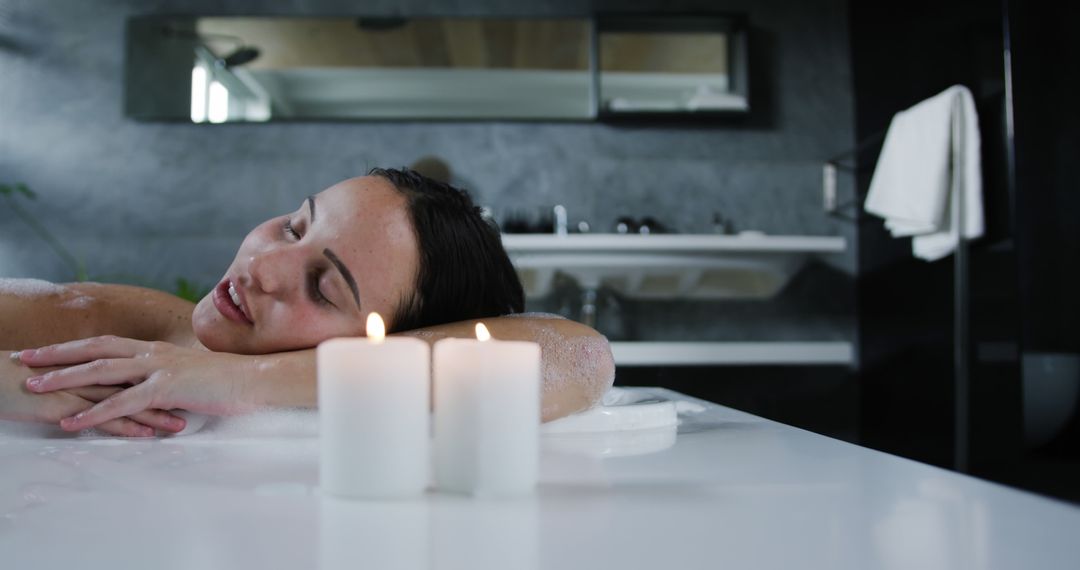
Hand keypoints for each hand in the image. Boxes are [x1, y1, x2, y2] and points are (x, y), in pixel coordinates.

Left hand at [16, 336, 256, 432]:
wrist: (256, 379)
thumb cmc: (228, 381)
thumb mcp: (189, 375)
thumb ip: (165, 380)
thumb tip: (150, 392)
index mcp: (156, 350)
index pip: (106, 343)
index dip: (75, 347)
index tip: (47, 351)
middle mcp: (152, 353)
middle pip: (95, 350)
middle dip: (57, 354)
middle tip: (25, 359)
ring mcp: (159, 368)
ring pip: (101, 372)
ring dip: (64, 379)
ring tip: (34, 388)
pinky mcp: (166, 388)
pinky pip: (122, 402)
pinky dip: (93, 413)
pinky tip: (72, 422)